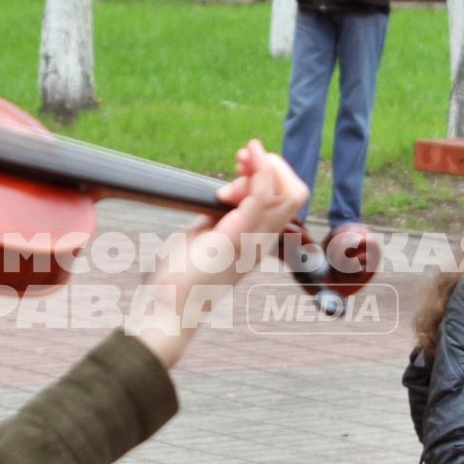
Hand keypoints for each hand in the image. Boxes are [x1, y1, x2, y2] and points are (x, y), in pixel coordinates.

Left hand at [124, 139, 307, 369]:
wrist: (169, 304)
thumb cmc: (182, 274)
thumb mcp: (205, 233)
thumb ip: (221, 213)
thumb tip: (224, 192)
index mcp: (258, 239)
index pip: (286, 199)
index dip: (270, 173)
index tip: (241, 166)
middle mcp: (263, 241)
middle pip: (294, 192)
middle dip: (271, 164)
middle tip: (241, 159)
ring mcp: (254, 242)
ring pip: (288, 193)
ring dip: (264, 165)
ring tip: (240, 159)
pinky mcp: (236, 240)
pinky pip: (262, 199)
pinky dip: (258, 173)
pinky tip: (245, 162)